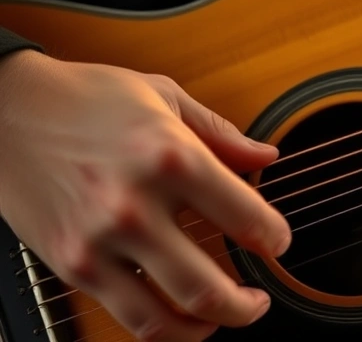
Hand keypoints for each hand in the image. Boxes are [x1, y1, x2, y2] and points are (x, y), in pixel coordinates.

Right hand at [0, 51, 291, 340]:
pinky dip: (159, 325)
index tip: (279, 242)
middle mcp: (135, 205)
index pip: (246, 218)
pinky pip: (123, 315)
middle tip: (260, 301)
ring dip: (207, 328)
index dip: (275, 239)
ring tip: (224, 317)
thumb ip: (221, 132)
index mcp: (170, 156)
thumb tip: (266, 156)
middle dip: (247, 306)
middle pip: (209, 288)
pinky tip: (176, 314)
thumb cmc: (85, 96)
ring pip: (164, 318)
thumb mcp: (163, 96)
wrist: (5, 107)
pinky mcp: (70, 263)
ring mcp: (99, 241)